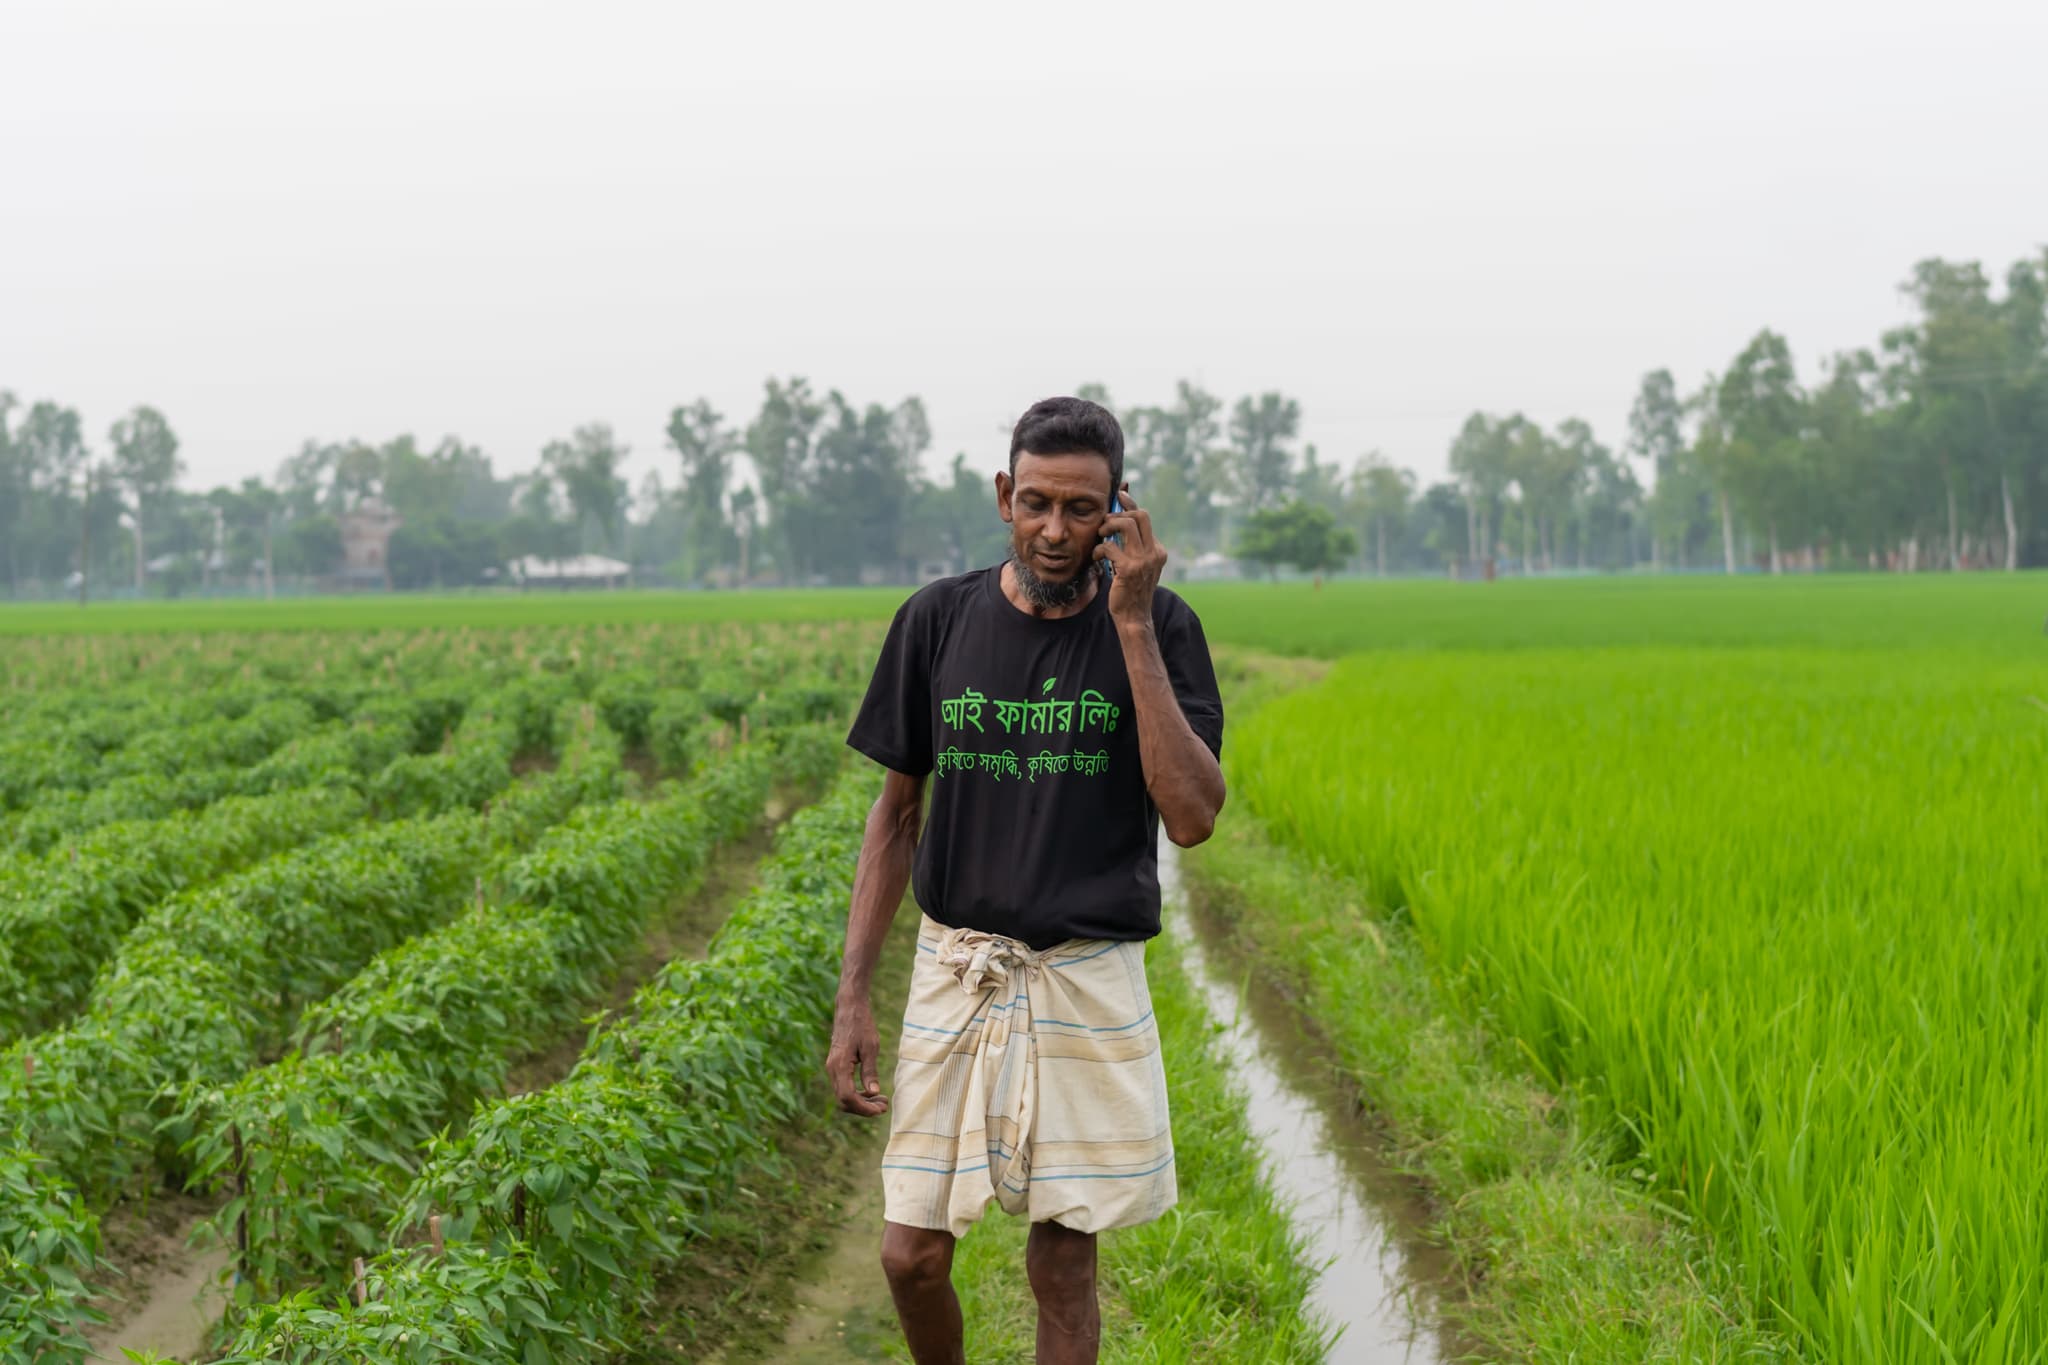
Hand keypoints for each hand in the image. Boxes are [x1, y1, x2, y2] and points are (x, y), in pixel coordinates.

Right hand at [826, 992, 888, 1116]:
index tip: (880, 1109)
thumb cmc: (861, 1024)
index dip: (864, 1108)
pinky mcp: (836, 1066)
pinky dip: (856, 1094)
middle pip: (844, 1101)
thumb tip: (873, 1092)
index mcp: (840, 1065)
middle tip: (884, 1107)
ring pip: (843, 1096)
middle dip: (864, 1108)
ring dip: (861, 1102)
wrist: (849, 1008)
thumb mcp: (871, 1047)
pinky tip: (871, 1092)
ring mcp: (832, 1068)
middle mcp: (832, 1069)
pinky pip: (843, 1087)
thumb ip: (870, 1071)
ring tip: (881, 1101)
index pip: (848, 1097)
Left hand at [1093, 482, 1165, 624]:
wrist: (1134, 616)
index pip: (1144, 518)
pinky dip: (1099, 549)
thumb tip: (1120, 520)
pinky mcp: (1129, 569)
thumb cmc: (1131, 589)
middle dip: (1119, 514)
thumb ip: (1133, 545)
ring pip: (1126, 525)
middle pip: (1140, 515)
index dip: (1130, 504)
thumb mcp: (1137, 564)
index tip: (1119, 494)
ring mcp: (1143, 560)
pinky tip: (1097, 557)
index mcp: (1157, 550)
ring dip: (1108, 526)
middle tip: (1106, 523)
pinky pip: (1109, 546)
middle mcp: (1154, 552)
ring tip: (1101, 536)